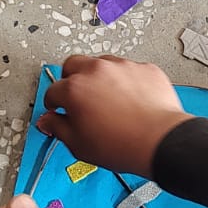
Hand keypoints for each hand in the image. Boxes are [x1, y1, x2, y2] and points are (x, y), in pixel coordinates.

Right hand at [38, 55, 189, 177]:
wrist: (160, 141)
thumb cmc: (121, 144)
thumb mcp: (78, 144)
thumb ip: (58, 128)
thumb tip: (47, 121)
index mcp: (75, 88)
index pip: (53, 90)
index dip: (53, 103)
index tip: (57, 108)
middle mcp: (96, 71)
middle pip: (73, 65)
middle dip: (70, 79)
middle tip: (76, 96)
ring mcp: (122, 66)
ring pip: (102, 63)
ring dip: (98, 77)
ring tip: (106, 98)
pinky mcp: (144, 68)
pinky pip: (129, 70)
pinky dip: (125, 80)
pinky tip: (129, 98)